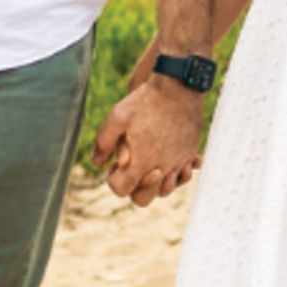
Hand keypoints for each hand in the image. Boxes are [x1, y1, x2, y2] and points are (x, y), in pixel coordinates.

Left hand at [89, 76, 204, 207]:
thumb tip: (97, 162)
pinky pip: (185, 176)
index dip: (114, 180)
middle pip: (143, 200)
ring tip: (149, 163)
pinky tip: (169, 159)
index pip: (121, 190)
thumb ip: (104, 143)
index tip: (117, 165)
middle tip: (132, 166)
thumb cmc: (146, 101)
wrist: (178, 87)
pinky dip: (177, 174)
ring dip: (155, 183)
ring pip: (165, 191)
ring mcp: (178, 163)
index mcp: (142, 161)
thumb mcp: (117, 117)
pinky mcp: (190, 154)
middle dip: (134, 188)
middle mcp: (162, 168)